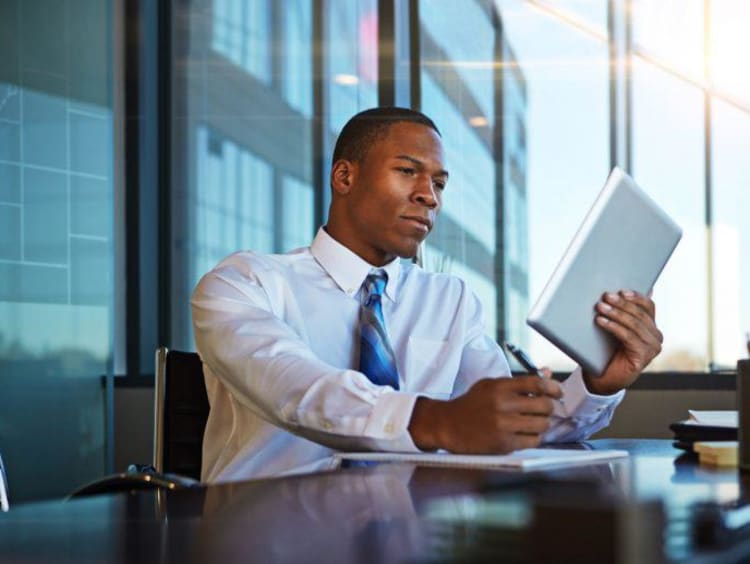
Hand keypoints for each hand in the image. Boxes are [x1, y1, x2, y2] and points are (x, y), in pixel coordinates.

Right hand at [408, 376, 562, 452]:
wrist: (448, 425)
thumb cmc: (472, 404)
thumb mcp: (491, 386)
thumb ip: (519, 382)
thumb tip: (547, 373)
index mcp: (499, 387)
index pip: (537, 383)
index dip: (553, 388)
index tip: (558, 393)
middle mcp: (502, 405)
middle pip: (544, 405)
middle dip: (549, 408)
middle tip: (544, 409)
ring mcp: (503, 425)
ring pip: (542, 425)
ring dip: (542, 424)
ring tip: (533, 422)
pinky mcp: (503, 444)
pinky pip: (533, 441)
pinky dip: (533, 438)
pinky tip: (525, 434)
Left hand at [584, 290, 662, 394]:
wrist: (601, 378)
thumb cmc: (606, 352)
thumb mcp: (614, 328)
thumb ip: (620, 313)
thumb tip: (618, 291)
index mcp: (651, 327)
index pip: (648, 306)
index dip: (635, 297)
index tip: (620, 291)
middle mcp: (655, 337)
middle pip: (640, 314)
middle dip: (621, 304)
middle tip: (605, 297)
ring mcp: (652, 348)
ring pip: (634, 324)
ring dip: (616, 314)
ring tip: (600, 307)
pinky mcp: (643, 357)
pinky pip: (628, 337)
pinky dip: (614, 327)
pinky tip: (601, 321)